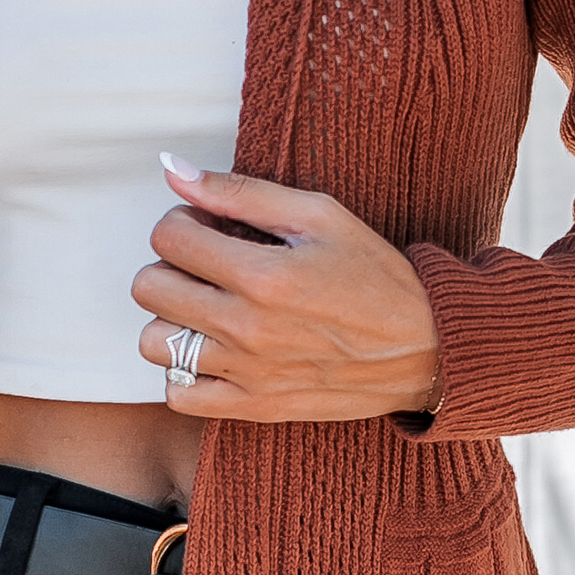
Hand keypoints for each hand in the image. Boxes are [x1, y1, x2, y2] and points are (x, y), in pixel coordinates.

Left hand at [133, 157, 442, 420]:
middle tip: (208, 265)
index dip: (183, 221)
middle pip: (149, 287)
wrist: (425, 348)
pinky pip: (178, 394)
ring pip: (154, 342)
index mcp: (265, 275)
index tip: (211, 227)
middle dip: (171, 265)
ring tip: (209, 309)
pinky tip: (212, 351)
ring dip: (172, 319)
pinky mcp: (254, 407)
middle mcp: (248, 328)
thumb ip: (240, 191)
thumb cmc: (376, 275)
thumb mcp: (319, 215)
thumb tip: (172, 167)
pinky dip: (183, 372)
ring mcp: (247, 373)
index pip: (168, 236)